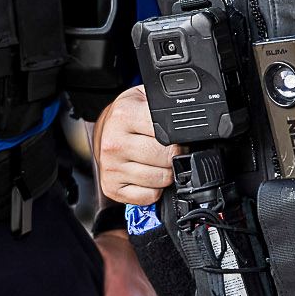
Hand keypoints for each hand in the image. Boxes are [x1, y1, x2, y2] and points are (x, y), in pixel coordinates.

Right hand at [94, 85, 173, 205]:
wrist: (104, 129)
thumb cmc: (128, 115)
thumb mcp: (144, 98)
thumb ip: (166, 106)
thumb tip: (190, 114)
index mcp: (124, 116)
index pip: (168, 134)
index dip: (179, 137)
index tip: (175, 135)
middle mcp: (114, 143)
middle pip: (166, 159)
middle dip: (175, 155)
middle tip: (167, 148)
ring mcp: (111, 167)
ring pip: (160, 180)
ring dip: (166, 173)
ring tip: (156, 160)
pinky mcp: (111, 187)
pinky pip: (149, 197)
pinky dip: (154, 189)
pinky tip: (146, 174)